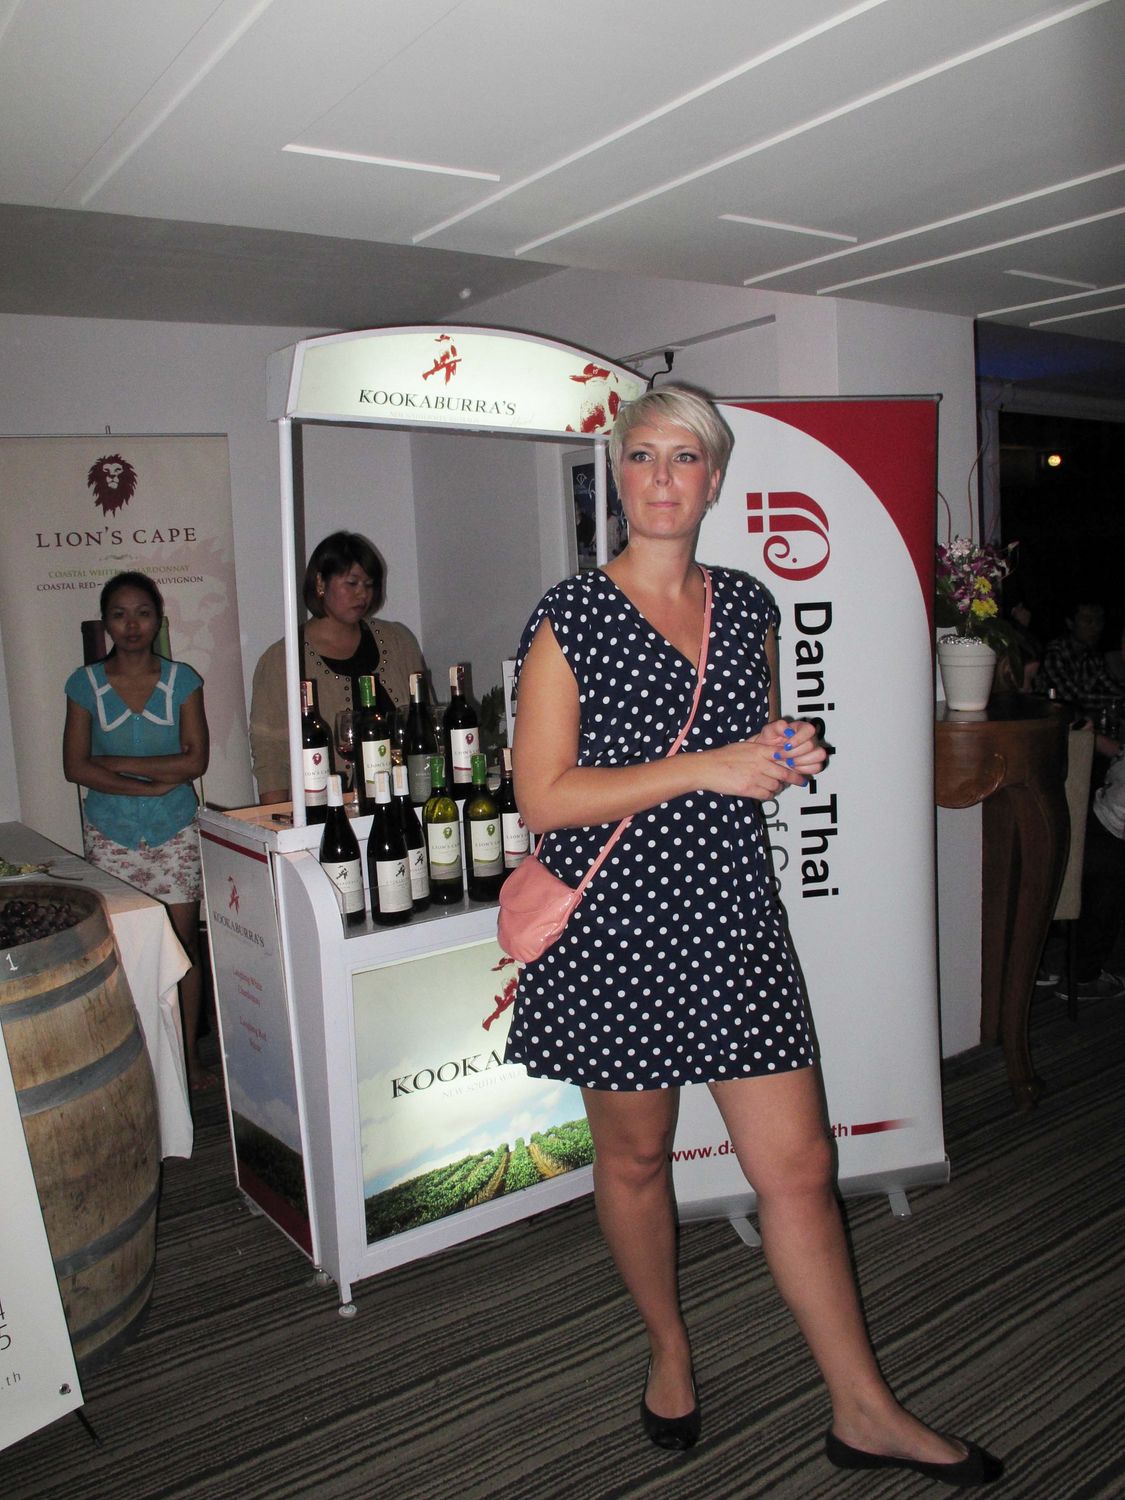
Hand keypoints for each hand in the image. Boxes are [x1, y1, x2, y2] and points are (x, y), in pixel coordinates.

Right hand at [700, 719, 826, 800]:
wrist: (708, 768)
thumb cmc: (724, 756)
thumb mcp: (745, 746)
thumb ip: (761, 748)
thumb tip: (777, 750)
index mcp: (759, 750)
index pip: (784, 756)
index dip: (795, 762)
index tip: (801, 766)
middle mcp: (759, 763)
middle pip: (785, 773)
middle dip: (795, 779)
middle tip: (801, 781)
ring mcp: (754, 777)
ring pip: (776, 786)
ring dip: (777, 787)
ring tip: (774, 786)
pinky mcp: (748, 789)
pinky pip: (766, 795)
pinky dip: (768, 795)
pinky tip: (765, 792)